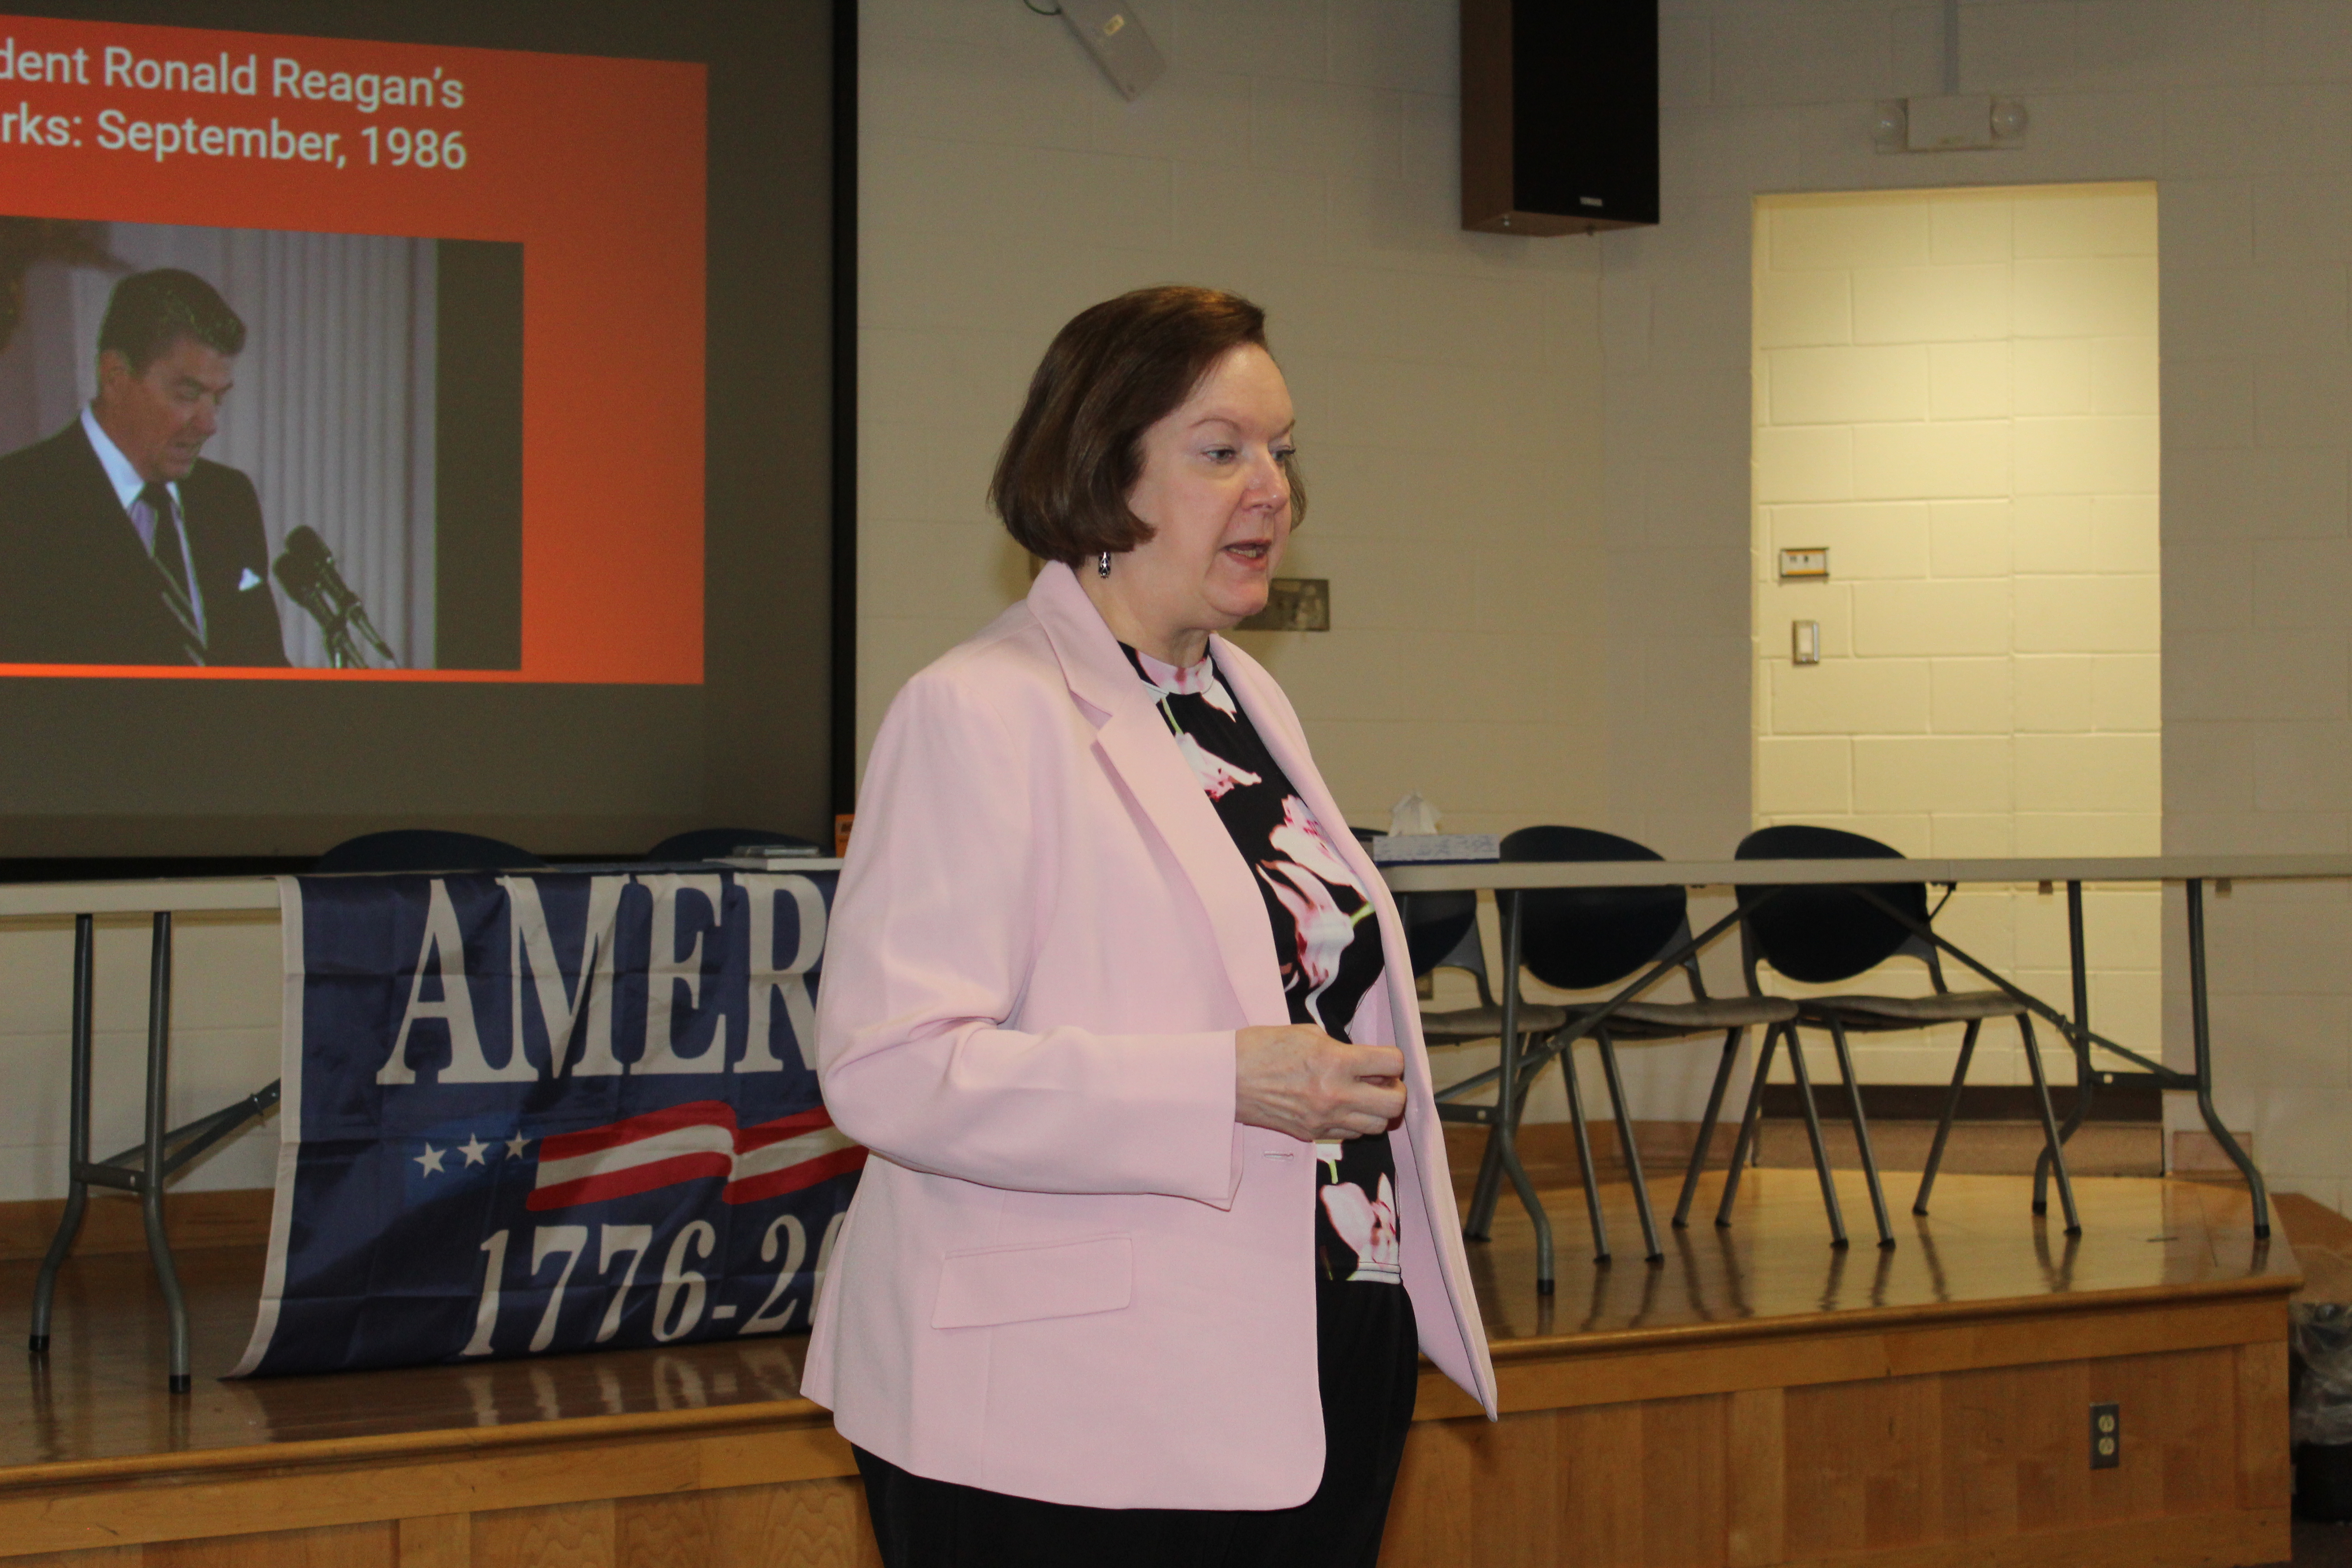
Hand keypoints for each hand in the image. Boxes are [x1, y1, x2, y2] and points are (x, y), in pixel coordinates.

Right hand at [1234, 1025, 1405, 1142]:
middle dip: (1395, 1091)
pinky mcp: (1312, 1135)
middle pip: (1394, 1104)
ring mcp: (1324, 1120)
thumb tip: (1362, 1062)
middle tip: (1382, 1082)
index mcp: (1336, 1062)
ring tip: (1361, 1096)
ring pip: (1377, 1126)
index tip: (1384, 1059)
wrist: (1227, 1078)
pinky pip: (1350, 1135)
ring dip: (1376, 1110)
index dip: (1393, 1060)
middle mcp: (1336, 1095)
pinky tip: (1340, 1108)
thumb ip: (1340, 1048)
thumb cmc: (1261, 1048)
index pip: (1392, 1064)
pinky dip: (1354, 1123)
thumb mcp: (1307, 1034)